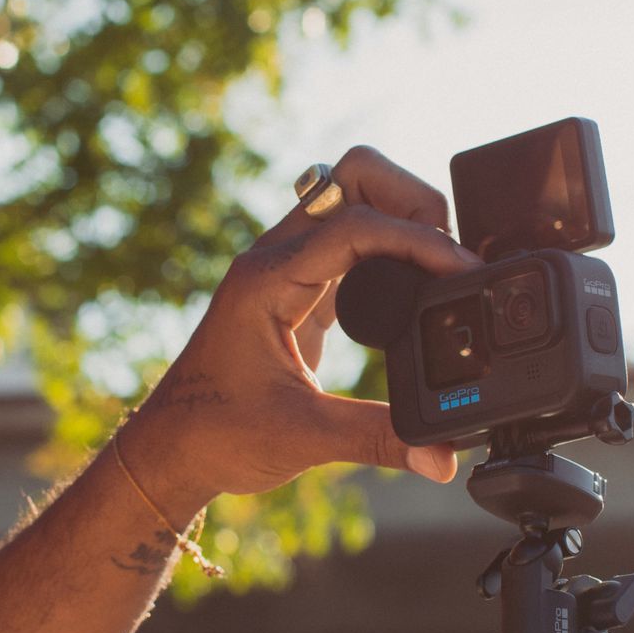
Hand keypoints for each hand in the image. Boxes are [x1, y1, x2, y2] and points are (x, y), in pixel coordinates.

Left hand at [117, 146, 482, 517]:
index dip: (420, 240)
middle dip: (412, 199)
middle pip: (355, 176)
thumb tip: (442, 456)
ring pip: (354, 198)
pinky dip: (391, 247)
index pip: (357, 224)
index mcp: (268, 280)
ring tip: (441, 265)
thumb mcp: (304, 438)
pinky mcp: (297, 287)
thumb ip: (378, 439)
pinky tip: (416, 285)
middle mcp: (275, 258)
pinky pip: (352, 240)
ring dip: (403, 218)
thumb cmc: (216, 434)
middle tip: (448, 251)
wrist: (171, 448)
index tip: (462, 269)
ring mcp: (286, 267)